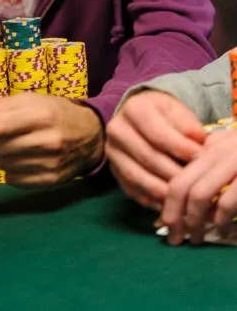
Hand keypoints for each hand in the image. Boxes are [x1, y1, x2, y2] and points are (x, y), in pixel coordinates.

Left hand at [0, 92, 103, 186]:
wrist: (90, 135)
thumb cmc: (56, 113)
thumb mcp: (32, 100)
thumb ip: (3, 105)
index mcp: (42, 116)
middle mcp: (48, 141)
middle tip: (2, 135)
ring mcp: (50, 163)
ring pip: (3, 165)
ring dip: (1, 155)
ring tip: (13, 146)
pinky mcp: (51, 180)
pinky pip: (13, 180)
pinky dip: (11, 171)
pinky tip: (21, 160)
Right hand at [106, 91, 205, 210]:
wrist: (140, 117)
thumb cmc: (164, 115)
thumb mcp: (178, 111)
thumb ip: (189, 128)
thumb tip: (201, 148)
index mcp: (134, 109)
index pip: (158, 134)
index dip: (180, 149)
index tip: (201, 158)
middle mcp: (117, 129)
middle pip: (147, 157)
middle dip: (174, 173)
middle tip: (195, 184)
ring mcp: (112, 151)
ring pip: (137, 176)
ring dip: (162, 191)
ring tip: (184, 197)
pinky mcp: (113, 170)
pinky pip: (131, 189)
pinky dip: (151, 200)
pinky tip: (169, 203)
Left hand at [160, 129, 236, 245]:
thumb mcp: (231, 145)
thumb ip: (209, 159)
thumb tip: (179, 188)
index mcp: (212, 149)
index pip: (179, 178)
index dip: (168, 205)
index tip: (164, 225)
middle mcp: (220, 154)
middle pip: (184, 188)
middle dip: (176, 217)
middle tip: (177, 239)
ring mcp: (236, 164)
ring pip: (201, 196)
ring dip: (195, 222)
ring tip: (198, 238)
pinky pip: (229, 203)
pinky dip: (222, 221)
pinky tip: (223, 232)